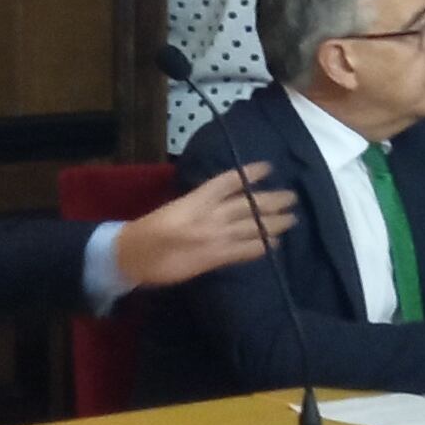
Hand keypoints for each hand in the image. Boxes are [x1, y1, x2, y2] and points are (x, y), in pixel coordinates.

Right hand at [109, 163, 302, 285]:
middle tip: (292, 196)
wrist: (133, 255)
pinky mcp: (214, 257)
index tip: (268, 167)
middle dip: (272, 200)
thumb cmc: (150, 229)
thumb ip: (198, 202)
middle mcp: (208, 215)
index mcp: (195, 199)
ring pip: (251, 227)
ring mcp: (214, 237)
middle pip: (247, 204)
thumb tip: (221, 199)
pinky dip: (260, 247)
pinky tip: (273, 244)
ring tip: (291, 218)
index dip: (249, 174)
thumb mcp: (175, 207)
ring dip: (274, 223)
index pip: (227, 182)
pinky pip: (244, 251)